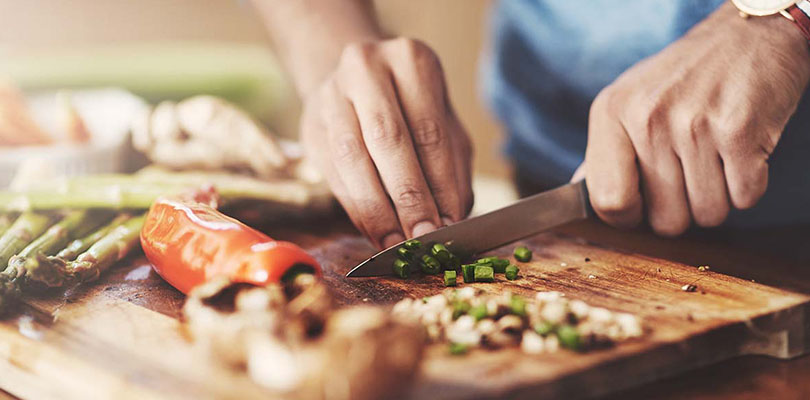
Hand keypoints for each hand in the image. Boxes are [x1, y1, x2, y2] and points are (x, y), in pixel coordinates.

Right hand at [300, 38, 472, 247]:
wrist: (357, 83)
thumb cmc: (412, 109)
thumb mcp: (444, 126)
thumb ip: (451, 169)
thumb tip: (451, 220)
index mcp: (410, 61)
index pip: (429, 131)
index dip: (440, 183)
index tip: (449, 224)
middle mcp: (366, 69)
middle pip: (388, 140)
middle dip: (408, 197)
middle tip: (423, 237)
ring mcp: (331, 95)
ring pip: (352, 158)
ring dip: (377, 209)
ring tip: (397, 242)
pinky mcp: (310, 126)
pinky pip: (333, 173)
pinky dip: (356, 209)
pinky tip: (375, 232)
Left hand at [579, 3, 809, 235]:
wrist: (748, 34)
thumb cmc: (683, 76)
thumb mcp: (628, 100)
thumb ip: (604, 152)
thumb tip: (578, 192)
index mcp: (611, 112)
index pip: (608, 202)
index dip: (629, 217)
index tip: (643, 207)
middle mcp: (647, 118)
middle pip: (665, 220)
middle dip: (682, 210)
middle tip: (689, 173)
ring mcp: (693, 125)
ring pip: (707, 214)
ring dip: (717, 198)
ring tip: (715, 157)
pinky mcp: (740, 131)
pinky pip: (744, 198)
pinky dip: (747, 186)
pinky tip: (739, 152)